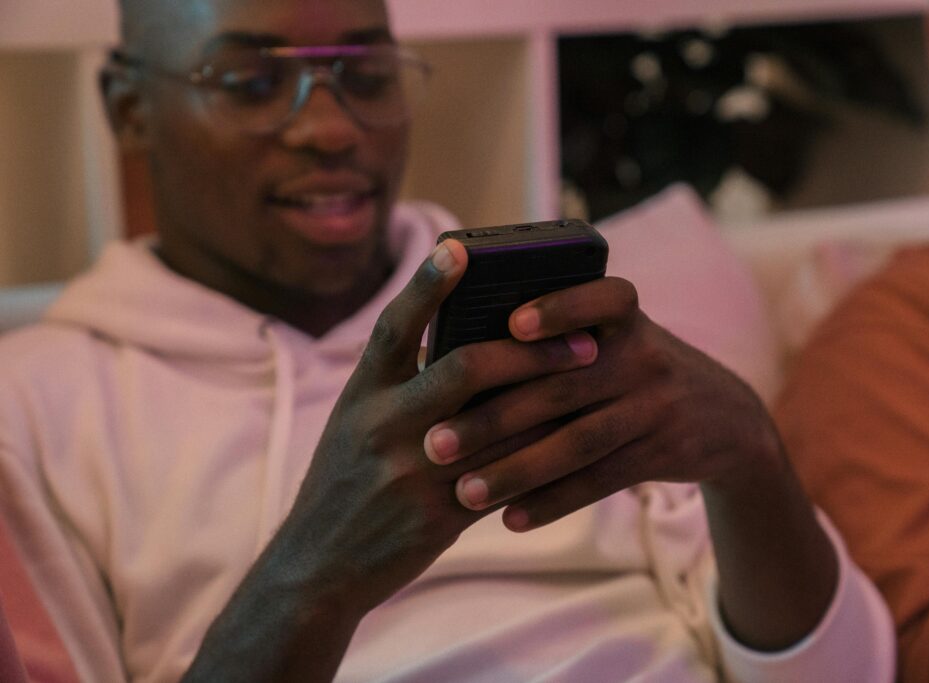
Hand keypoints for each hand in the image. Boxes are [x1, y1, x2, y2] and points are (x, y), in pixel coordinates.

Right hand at [282, 240, 599, 612]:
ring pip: (498, 424)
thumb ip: (402, 383)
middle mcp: (384, 424)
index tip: (458, 248)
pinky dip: (539, 458)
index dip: (426, 285)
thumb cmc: (345, 480)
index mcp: (363, 393)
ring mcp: (411, 471)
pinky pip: (503, 479)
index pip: (394, 326)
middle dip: (531, 351)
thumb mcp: (356, 421)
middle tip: (584, 344)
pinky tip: (573, 441)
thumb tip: (468, 339)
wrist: (317, 565)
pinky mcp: (436, 516)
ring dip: (551, 400)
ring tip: (594, 383)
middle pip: (466, 368)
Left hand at [420, 275, 782, 530]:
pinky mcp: (664, 452)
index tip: (512, 324)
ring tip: (464, 492)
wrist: (724, 417)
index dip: (560, 308)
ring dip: (516, 471)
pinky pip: (600, 480)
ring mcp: (656, 405)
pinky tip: (511, 519)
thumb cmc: (632, 367)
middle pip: (562, 386)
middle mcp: (644, 355)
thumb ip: (550, 339)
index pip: (600, 299)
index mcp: (624, 316)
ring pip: (578, 442)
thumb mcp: (612, 338)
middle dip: (494, 416)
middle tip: (435, 441)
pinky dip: (554, 501)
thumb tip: (443, 349)